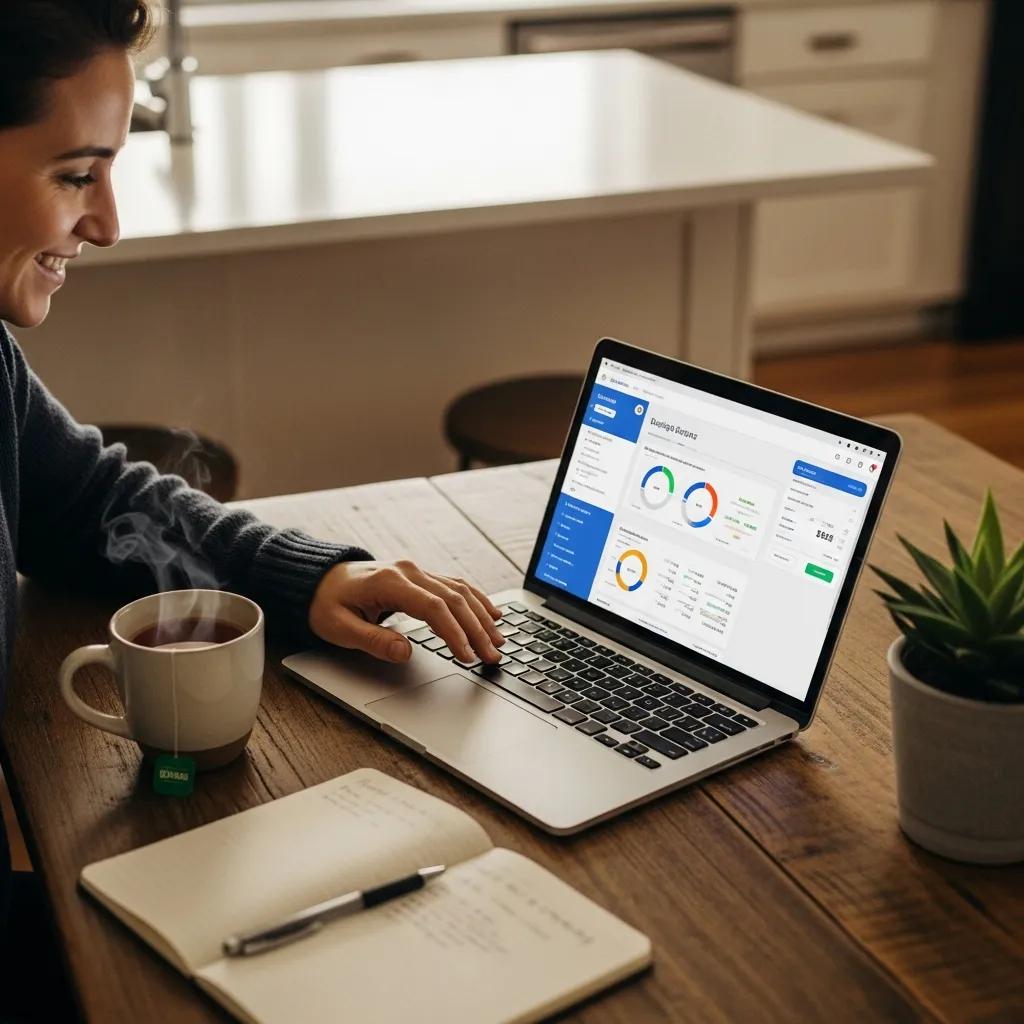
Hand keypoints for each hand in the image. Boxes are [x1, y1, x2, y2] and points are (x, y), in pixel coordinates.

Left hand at [309, 559, 504, 663]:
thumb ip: (373, 640)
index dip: (454, 633)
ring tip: (498, 641)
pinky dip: (476, 600)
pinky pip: (455, 585)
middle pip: (453, 599)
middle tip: (492, 655)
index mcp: (389, 581)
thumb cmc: (326, 604)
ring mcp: (416, 571)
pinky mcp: (420, 576)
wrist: (318, 579)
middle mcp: (408, 571)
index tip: (467, 656)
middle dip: (476, 629)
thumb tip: (405, 652)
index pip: (433, 607)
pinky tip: (491, 615)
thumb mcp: (339, 628)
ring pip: (459, 590)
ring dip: (481, 616)